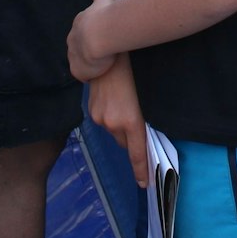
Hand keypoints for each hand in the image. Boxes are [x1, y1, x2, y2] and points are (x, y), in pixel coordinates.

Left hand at [68, 0, 116, 81]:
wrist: (99, 34)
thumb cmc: (104, 16)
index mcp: (78, 25)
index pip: (84, 32)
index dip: (94, 36)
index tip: (103, 39)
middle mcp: (72, 41)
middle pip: (79, 47)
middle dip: (89, 50)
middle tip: (104, 52)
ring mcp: (73, 57)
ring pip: (80, 62)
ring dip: (89, 64)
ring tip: (103, 65)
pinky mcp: (77, 70)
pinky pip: (82, 75)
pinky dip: (90, 75)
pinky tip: (100, 75)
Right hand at [86, 54, 148, 186]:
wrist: (105, 54)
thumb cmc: (132, 72)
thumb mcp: (144, 95)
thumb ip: (141, 117)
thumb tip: (141, 130)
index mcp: (130, 121)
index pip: (137, 153)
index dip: (141, 169)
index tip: (144, 183)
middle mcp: (113, 124)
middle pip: (125, 142)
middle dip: (131, 138)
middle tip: (137, 123)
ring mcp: (100, 118)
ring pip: (114, 132)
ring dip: (120, 126)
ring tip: (124, 105)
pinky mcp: (92, 110)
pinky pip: (105, 122)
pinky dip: (111, 117)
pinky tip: (114, 101)